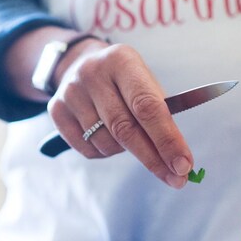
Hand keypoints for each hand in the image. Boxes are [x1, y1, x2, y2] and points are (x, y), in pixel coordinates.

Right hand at [47, 41, 193, 188]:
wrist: (78, 64)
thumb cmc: (123, 81)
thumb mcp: (144, 82)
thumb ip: (160, 114)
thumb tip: (179, 159)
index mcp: (122, 60)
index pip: (148, 106)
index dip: (167, 139)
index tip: (184, 165)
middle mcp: (93, 73)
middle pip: (125, 129)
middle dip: (153, 158)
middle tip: (175, 179)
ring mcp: (71, 91)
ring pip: (106, 142)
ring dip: (125, 151)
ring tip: (130, 139)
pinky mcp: (56, 109)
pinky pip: (87, 149)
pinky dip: (105, 153)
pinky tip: (109, 139)